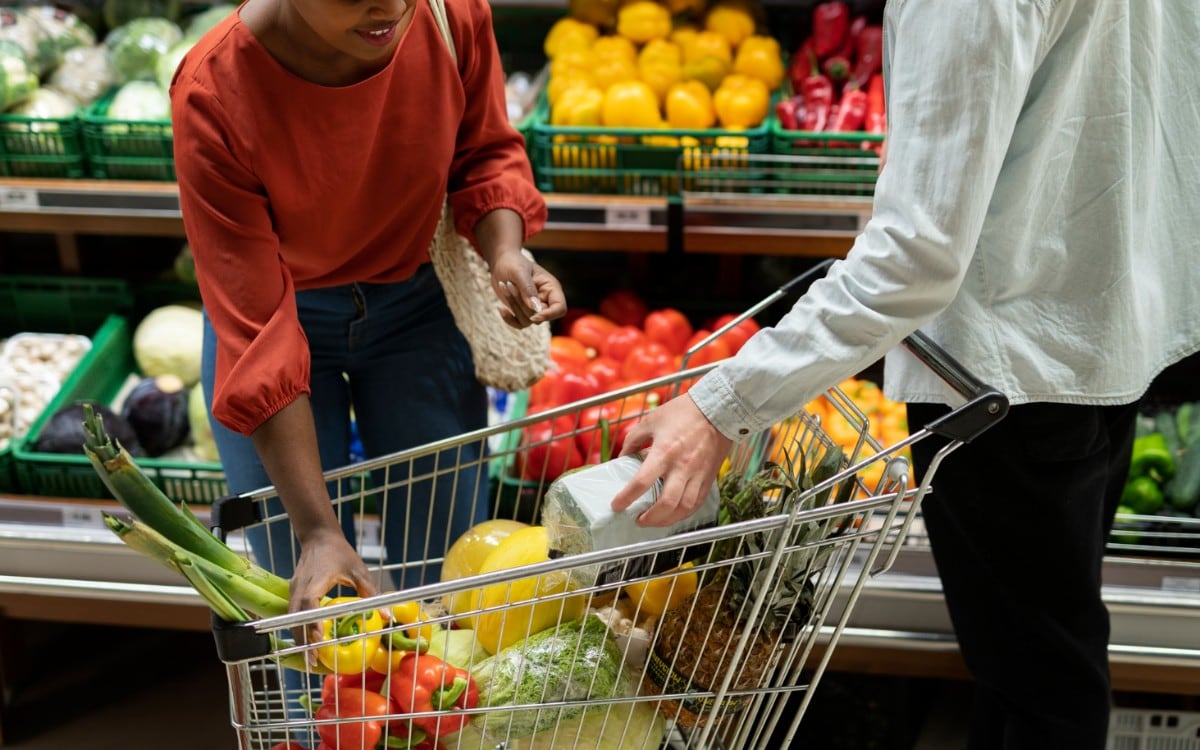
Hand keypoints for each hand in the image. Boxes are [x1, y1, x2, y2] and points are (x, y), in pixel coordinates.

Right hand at [289, 526, 378, 650]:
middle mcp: (300, 587)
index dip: (312, 622)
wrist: (319, 537)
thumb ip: (371, 593)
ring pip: (291, 619)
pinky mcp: (294, 593)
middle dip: (304, 640)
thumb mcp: (359, 570)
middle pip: (296, 618)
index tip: (320, 640)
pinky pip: (293, 615)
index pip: (309, 604)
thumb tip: (387, 616)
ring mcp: (294, 590)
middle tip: (314, 661)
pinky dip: (299, 629)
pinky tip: (308, 643)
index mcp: (315, 580)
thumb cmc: (340, 553)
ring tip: (311, 659)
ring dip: (300, 638)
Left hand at [489, 252, 565, 326]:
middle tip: (509, 285)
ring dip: (514, 307)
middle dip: (522, 305)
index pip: (560, 308)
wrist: (501, 262)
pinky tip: (501, 309)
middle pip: (540, 316)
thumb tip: (534, 308)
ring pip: (528, 321)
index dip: (549, 315)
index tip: (533, 316)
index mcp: (551, 287)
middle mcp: (546, 300)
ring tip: (504, 286)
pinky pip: (520, 324)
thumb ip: (527, 289)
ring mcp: (534, 307)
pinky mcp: (523, 311)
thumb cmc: (513, 262)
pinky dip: (509, 319)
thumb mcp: (519, 271)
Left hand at [610, 394, 732, 526]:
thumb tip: (623, 455)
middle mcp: (682, 466)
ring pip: (684, 508)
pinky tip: (674, 514)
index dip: (626, 498)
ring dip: (667, 520)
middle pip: (666, 503)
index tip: (616, 505)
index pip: (642, 482)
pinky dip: (684, 513)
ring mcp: (698, 474)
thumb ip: (634, 439)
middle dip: (650, 518)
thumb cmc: (684, 412)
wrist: (718, 410)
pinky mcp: (709, 477)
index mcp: (664, 451)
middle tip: (638, 519)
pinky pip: (697, 502)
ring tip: (655, 521)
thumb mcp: (652, 420)